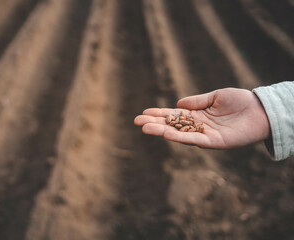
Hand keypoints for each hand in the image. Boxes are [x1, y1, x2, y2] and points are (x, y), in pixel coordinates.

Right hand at [134, 88, 269, 148]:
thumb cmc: (240, 101)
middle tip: (136, 122)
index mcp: (197, 115)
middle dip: (154, 124)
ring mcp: (205, 135)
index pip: (173, 115)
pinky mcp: (214, 142)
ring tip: (145, 128)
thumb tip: (177, 104)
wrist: (261, 110)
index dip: (159, 114)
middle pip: (172, 126)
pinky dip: (179, 137)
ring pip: (179, 134)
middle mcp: (198, 127)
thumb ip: (197, 101)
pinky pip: (194, 140)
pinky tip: (166, 133)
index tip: (143, 113)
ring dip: (161, 131)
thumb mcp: (216, 96)